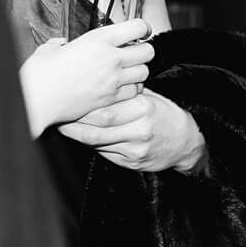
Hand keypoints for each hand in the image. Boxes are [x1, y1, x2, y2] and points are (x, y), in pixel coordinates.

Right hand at [20, 19, 152, 135]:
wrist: (37, 100)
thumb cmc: (40, 75)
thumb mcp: (50, 48)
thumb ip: (60, 43)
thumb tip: (61, 44)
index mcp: (97, 39)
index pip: (137, 27)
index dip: (142, 28)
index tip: (140, 31)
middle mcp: (110, 58)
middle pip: (147, 51)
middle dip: (143, 50)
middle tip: (135, 52)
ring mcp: (112, 80)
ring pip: (144, 72)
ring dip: (139, 70)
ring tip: (128, 71)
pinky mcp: (110, 99)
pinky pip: (134, 92)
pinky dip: (132, 89)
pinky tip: (121, 87)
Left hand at [60, 89, 207, 173]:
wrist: (186, 142)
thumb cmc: (165, 114)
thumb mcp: (150, 97)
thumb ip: (127, 93)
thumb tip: (98, 84)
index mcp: (143, 108)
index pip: (106, 108)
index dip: (84, 106)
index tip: (70, 100)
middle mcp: (140, 129)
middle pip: (98, 126)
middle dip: (75, 121)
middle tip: (60, 114)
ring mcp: (136, 149)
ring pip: (98, 142)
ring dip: (77, 134)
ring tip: (64, 126)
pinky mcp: (132, 162)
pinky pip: (105, 153)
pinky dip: (91, 145)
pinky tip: (81, 138)